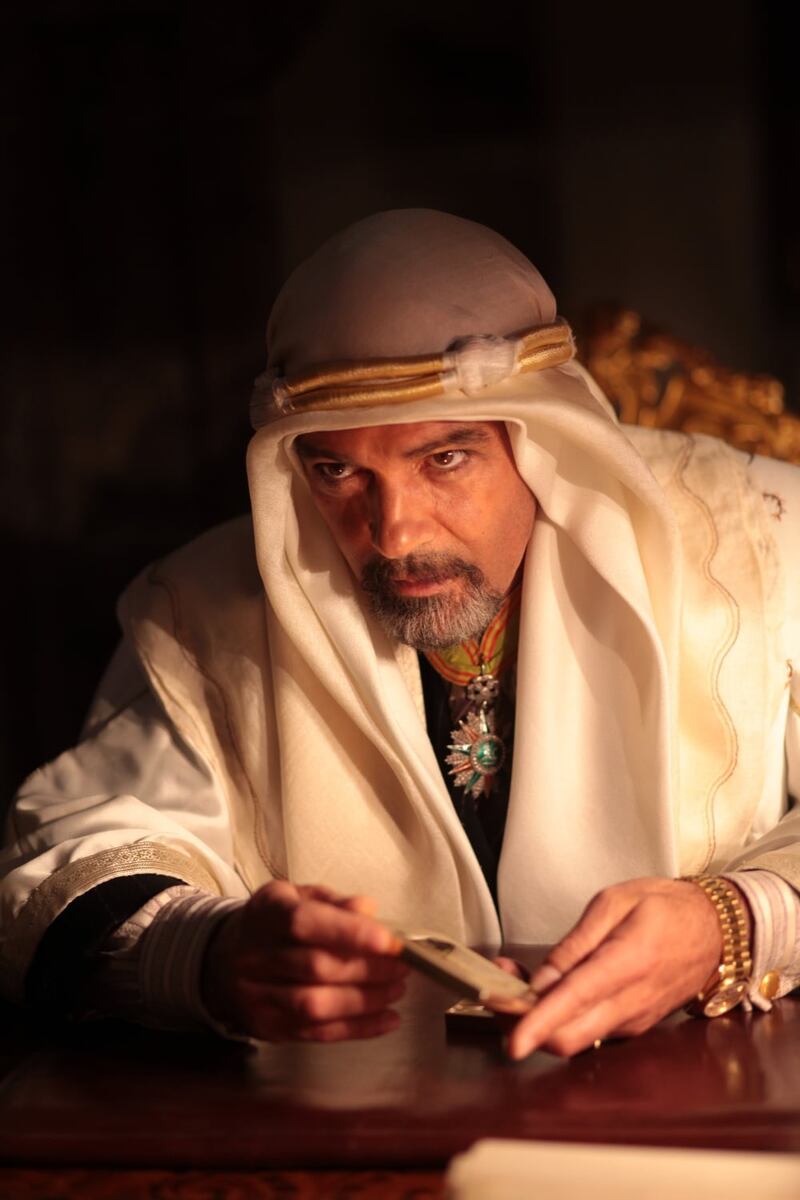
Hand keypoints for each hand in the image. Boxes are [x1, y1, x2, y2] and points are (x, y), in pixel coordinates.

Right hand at [200, 881, 407, 1042]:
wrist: (222, 958)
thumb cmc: (273, 924)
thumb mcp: (297, 897)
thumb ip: (334, 902)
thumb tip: (368, 910)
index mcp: (267, 913)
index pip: (305, 923)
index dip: (349, 932)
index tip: (388, 940)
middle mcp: (255, 955)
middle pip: (315, 968)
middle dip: (368, 969)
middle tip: (402, 966)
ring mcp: (258, 996)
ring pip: (315, 1005)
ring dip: (365, 1001)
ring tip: (396, 990)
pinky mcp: (268, 1027)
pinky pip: (316, 1033)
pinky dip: (357, 1029)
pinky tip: (386, 1019)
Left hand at [505, 877, 734, 1059]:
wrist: (716, 931)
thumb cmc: (667, 908)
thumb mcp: (616, 902)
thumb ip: (576, 943)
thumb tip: (542, 979)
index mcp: (625, 964)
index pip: (573, 1004)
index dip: (537, 1025)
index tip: (512, 1041)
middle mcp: (629, 1004)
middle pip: (568, 1038)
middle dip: (523, 1024)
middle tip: (497, 990)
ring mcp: (632, 1020)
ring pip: (575, 1038)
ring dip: (538, 1020)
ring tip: (515, 980)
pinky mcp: (631, 1025)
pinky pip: (589, 1031)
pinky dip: (560, 1018)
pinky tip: (546, 989)